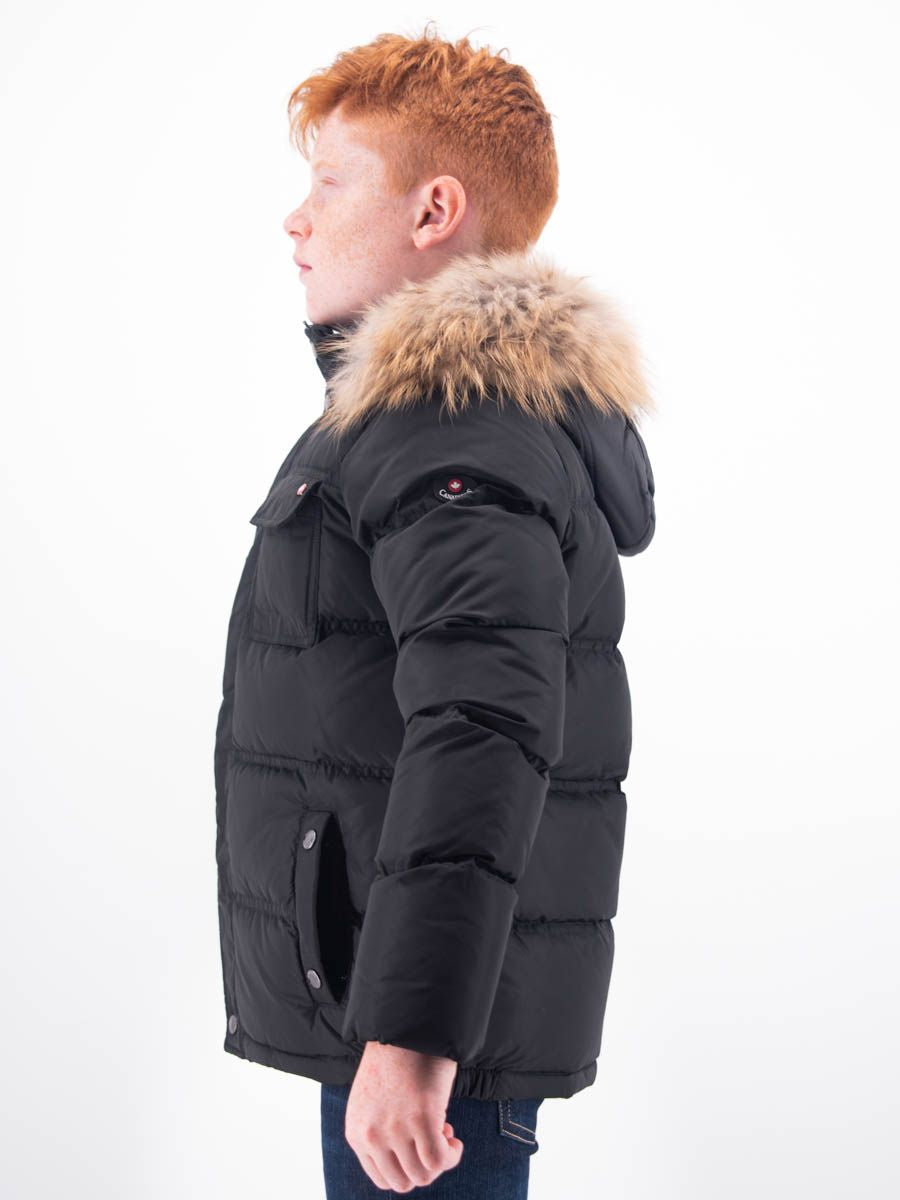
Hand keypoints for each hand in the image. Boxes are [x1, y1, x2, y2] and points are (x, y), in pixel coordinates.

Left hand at [344, 1041, 463, 1190]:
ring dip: (440, 1161)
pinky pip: (439, 1160)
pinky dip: (451, 1155)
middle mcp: (372, 1136)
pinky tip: (453, 1138)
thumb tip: (408, 1158)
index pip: (383, 1177)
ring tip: (445, 1134)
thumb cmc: (395, 1060)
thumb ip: (382, 1132)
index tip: (418, 1144)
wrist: (406, 1025)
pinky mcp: (421, 1119)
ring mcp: (396, 1129)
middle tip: (434, 1139)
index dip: (407, 1166)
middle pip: (403, 1182)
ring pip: (423, 1175)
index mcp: (356, 1132)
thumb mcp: (375, 1103)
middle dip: (424, 1167)